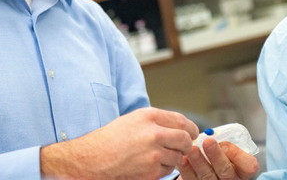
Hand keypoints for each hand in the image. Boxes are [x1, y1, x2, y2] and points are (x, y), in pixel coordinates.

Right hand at [39, 107, 198, 179]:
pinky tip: (149, 165)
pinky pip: (168, 170)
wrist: (93, 159)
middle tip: (183, 147)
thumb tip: (180, 127)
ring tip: (157, 156)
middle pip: (185, 139)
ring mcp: (154, 153)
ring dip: (173, 158)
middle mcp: (154, 133)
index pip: (182, 121)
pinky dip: (163, 169)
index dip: (191, 128)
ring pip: (178, 156)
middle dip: (187, 144)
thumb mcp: (133, 120)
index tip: (192, 133)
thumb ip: (157, 122)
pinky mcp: (152, 170)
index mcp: (149, 116)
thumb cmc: (110, 139)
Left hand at [177, 137, 258, 179]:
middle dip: (216, 155)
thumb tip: (210, 134)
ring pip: (207, 176)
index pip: (249, 166)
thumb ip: (222, 143)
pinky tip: (183, 158)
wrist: (204, 168)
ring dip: (199, 161)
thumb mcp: (224, 149)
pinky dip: (186, 169)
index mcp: (241, 170)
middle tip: (207, 141)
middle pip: (226, 171)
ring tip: (192, 149)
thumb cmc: (216, 155)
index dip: (238, 155)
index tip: (225, 143)